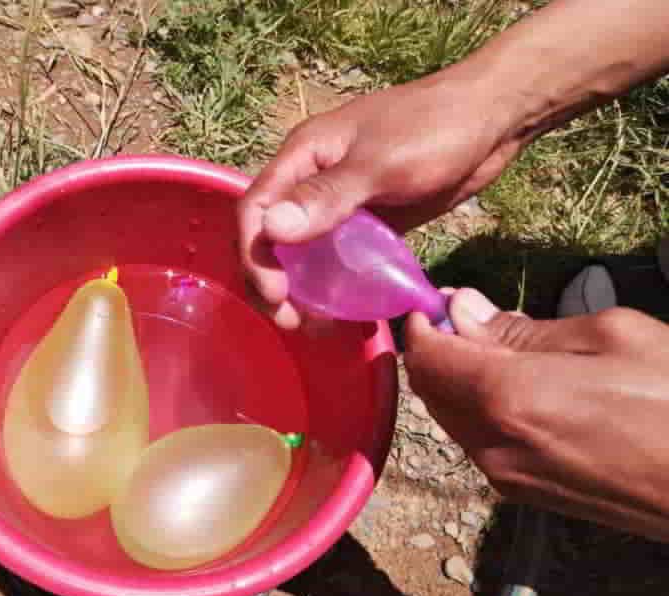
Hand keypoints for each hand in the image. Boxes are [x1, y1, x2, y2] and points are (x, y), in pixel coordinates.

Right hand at [238, 67, 524, 328]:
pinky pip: (338, 257)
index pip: (256, 209)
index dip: (254, 255)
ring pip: (303, 252)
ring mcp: (339, 203)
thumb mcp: (380, 164)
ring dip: (301, 289)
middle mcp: (312, 180)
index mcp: (303, 156)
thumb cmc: (434, 128)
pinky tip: (343, 310)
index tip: (275, 296)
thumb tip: (272, 231)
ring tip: (315, 324)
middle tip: (291, 321)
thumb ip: (326, 196)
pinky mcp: (368, 221)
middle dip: (271, 281)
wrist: (491, 120)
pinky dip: (333, 284)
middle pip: (271, 236)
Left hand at [405, 288, 668, 542]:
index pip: (427, 357)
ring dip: (457, 379)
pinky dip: (479, 408)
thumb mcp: (611, 337)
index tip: (437, 299)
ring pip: (451, 417)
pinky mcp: (526, 495)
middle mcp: (492, 445)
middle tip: (471, 314)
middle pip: (430, 388)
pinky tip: (518, 388)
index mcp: (508, 398)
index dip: (423, 322)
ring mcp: (506, 477)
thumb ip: (524, 328)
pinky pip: (479, 441)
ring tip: (500, 347)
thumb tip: (463, 309)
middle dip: (439, 348)